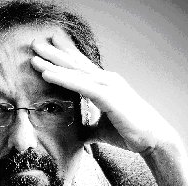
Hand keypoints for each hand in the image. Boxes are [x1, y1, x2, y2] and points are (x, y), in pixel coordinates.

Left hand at [31, 34, 179, 153]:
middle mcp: (106, 80)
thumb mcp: (102, 130)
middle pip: (75, 64)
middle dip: (54, 53)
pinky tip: (46, 74)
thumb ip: (89, 128)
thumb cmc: (130, 133)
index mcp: (105, 85)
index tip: (49, 47)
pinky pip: (80, 86)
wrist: (152, 139)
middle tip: (35, 43)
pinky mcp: (108, 96)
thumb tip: (80, 135)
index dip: (65, 56)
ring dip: (53, 62)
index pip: (81, 68)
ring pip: (75, 71)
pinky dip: (63, 79)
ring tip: (34, 54)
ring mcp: (108, 86)